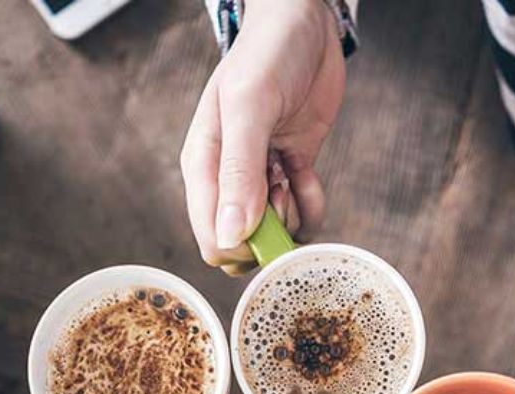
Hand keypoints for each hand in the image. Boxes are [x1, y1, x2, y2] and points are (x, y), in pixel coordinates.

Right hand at [181, 0, 343, 274]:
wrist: (305, 24)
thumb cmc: (268, 54)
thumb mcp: (250, 106)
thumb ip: (239, 171)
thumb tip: (230, 235)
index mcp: (203, 168)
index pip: (212, 239)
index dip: (244, 247)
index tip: (269, 216)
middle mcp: (227, 180)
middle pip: (245, 245)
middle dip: (272, 232)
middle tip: (281, 189)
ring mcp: (260, 179)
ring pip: (276, 234)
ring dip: (293, 214)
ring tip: (292, 171)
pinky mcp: (290, 172)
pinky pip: (301, 215)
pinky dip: (311, 203)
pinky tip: (307, 172)